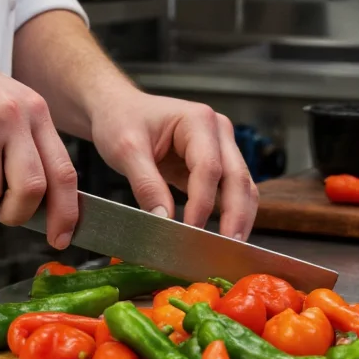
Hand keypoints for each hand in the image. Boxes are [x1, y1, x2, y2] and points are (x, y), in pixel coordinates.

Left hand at [89, 88, 258, 239]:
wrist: (118, 110)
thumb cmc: (121, 120)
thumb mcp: (126, 150)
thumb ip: (146, 184)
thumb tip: (163, 220)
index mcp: (198, 120)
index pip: (209, 167)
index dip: (202, 202)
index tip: (192, 230)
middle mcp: (217, 132)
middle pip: (237, 178)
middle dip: (235, 215)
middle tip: (227, 247)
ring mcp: (220, 148)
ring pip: (241, 187)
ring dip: (239, 218)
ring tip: (229, 247)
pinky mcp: (214, 166)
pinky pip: (228, 192)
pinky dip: (228, 214)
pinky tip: (220, 236)